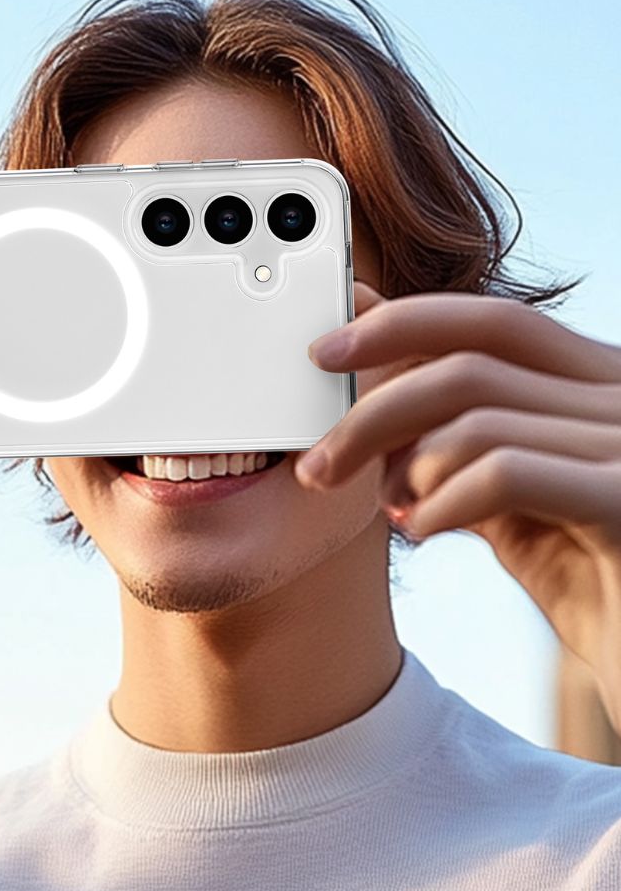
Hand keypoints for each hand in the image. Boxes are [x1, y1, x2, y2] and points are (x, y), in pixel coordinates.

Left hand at [295, 280, 620, 729]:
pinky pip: (503, 472)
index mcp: (602, 385)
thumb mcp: (515, 500)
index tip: (323, 353)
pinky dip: (441, 502)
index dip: (401, 325)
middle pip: (471, 361)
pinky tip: (424, 533)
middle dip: (375, 405)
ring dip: (401, 468)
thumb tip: (375, 383)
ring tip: (389, 511)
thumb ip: (458, 439)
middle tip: (317, 463)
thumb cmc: (594, 586)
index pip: (492, 323)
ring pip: (475, 415)